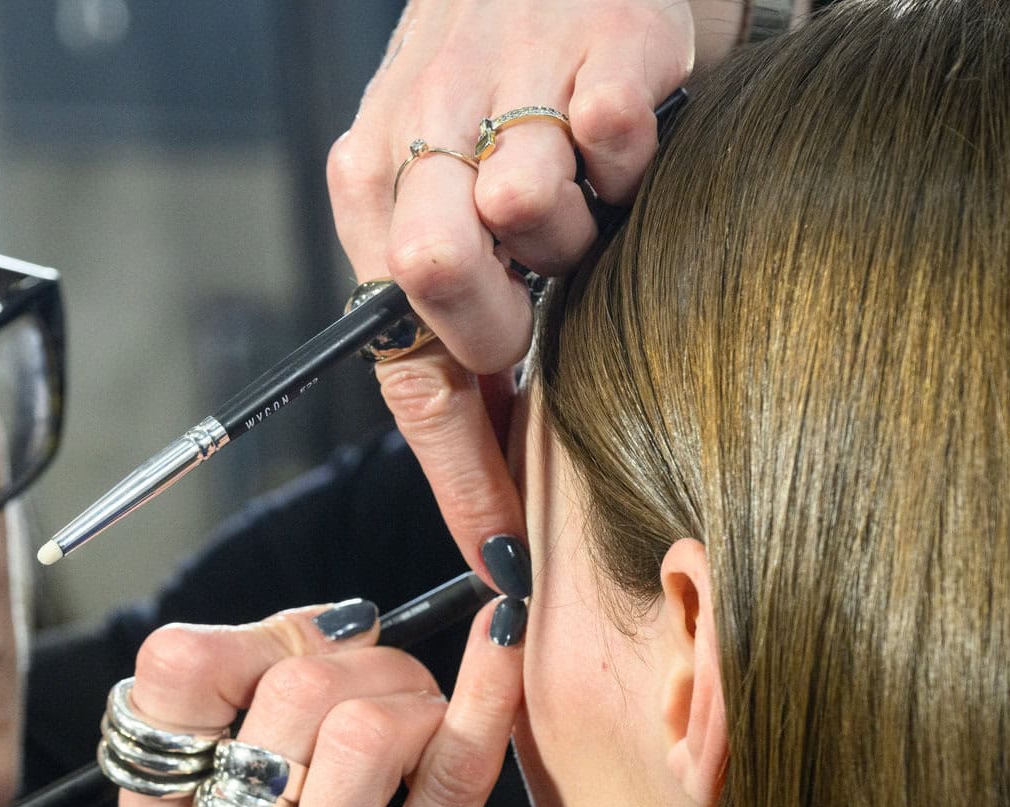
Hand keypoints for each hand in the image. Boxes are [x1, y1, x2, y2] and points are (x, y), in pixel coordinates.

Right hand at [111, 600, 522, 806]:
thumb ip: (251, 765)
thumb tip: (332, 628)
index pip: (169, 676)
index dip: (253, 634)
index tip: (311, 651)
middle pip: (284, 686)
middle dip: (362, 657)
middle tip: (400, 695)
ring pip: (360, 723)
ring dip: (417, 695)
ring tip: (433, 733)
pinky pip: (453, 774)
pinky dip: (487, 694)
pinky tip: (504, 652)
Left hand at [330, 0, 746, 575]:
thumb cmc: (511, 74)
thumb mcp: (450, 188)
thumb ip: (457, 317)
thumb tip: (492, 487)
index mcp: (375, 180)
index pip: (401, 351)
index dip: (457, 466)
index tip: (503, 551)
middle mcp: (424, 123)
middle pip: (432, 270)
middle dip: (498, 320)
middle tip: (539, 304)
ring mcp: (512, 77)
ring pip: (525, 207)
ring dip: (575, 229)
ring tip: (587, 198)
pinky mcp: (607, 39)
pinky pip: (613, 135)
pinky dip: (634, 153)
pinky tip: (629, 135)